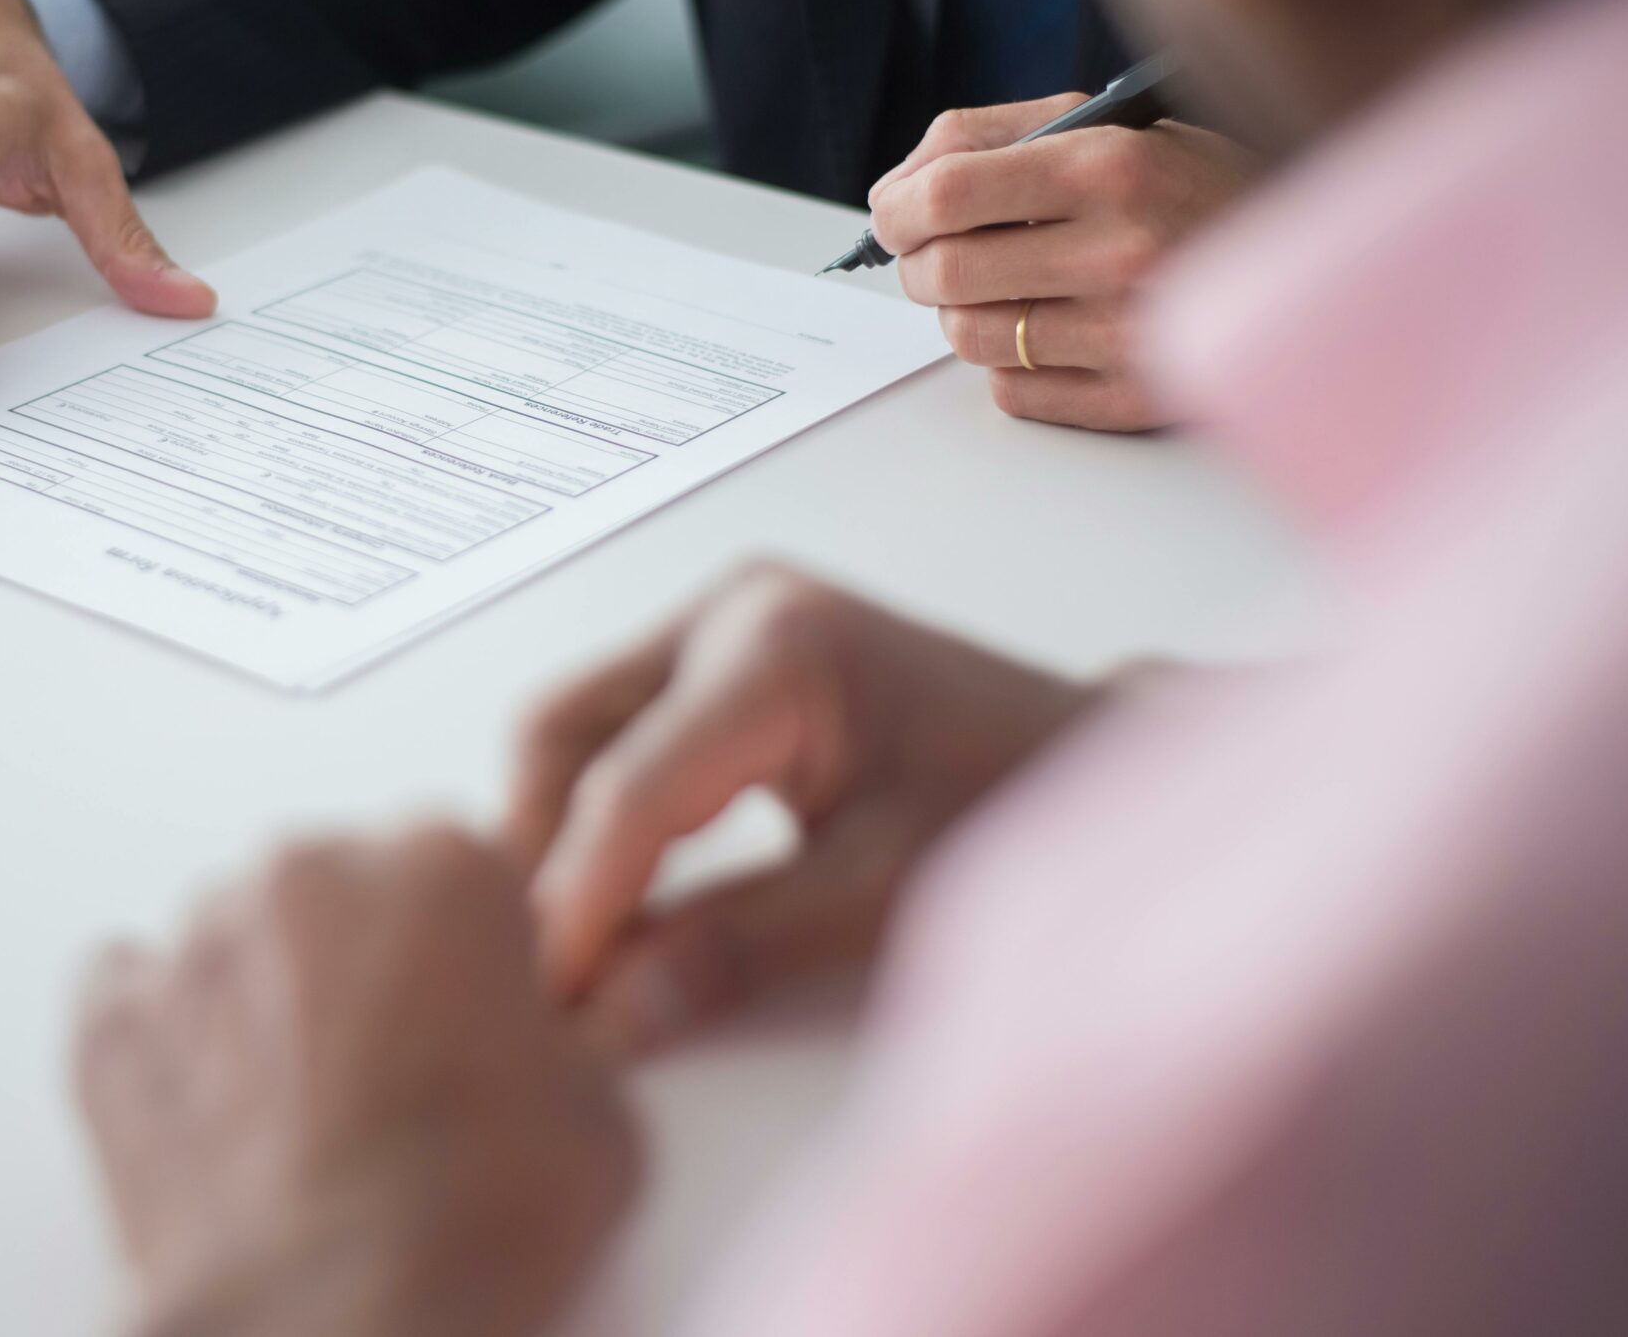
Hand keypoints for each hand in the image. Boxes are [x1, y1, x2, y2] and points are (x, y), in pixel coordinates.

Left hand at [76, 828, 640, 1336]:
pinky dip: (169, 1038)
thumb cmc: (470, 1229)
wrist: (335, 1327)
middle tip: (396, 1074)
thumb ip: (578, 1030)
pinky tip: (218, 1112)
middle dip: (368, 960)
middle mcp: (311, 873)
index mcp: (443, 865)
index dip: (474, 949)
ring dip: (269, 994)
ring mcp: (199, 943)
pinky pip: (133, 991)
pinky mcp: (111, 1020)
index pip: (461, 865)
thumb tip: (571, 1031)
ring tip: (304, 1110)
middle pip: (344, 885)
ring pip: (240, 935)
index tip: (479, 1013)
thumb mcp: (604, 1116)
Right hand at [509, 565, 1094, 1052]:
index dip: (573, 904)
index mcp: (777, 650)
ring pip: (574, 728)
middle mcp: (729, 609)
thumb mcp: (885, 892)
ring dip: (559, 834)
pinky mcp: (719, 653)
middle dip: (538, 853)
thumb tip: (607, 1016)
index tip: (544, 1003)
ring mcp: (719, 621)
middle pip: (561, 730)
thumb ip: (737, 948)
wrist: (1089, 754)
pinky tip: (617, 900)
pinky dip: (601, 814)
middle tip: (541, 975)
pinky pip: (617, 728)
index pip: (628, 787)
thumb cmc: (1016, 803)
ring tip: (574, 948)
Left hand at [868, 97, 1258, 431]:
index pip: (944, 195)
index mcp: (1109, 166)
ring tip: (1007, 287)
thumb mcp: (1107, 126)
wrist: (1313, 257)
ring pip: (970, 338)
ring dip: (965, 314)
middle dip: (919, 266)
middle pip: (945, 274)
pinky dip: (1013, 364)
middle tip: (937, 255)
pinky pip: (1013, 392)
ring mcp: (1129, 332)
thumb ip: (990, 138)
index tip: (893, 215)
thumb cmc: (1191, 184)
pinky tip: (1054, 330)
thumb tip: (896, 189)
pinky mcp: (1135, 397)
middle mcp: (1120, 250)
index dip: (895, 210)